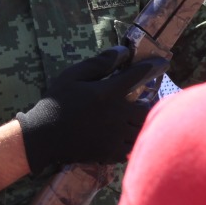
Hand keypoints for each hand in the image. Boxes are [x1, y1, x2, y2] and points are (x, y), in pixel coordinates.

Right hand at [17, 45, 168, 173]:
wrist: (43, 138)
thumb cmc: (55, 103)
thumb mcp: (72, 76)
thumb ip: (99, 63)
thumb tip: (123, 51)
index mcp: (107, 93)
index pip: (137, 76)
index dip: (152, 66)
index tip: (163, 62)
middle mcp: (116, 115)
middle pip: (147, 109)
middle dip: (149, 103)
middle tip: (146, 101)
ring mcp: (114, 136)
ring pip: (141, 129)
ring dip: (142, 123)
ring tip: (137, 119)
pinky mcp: (110, 153)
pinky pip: (131, 148)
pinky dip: (132, 141)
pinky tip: (126, 137)